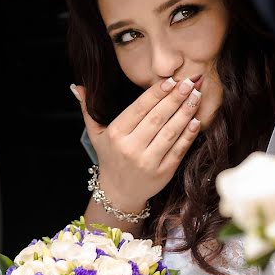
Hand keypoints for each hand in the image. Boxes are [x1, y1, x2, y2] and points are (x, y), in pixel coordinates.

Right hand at [72, 77, 201, 212]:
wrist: (118, 193)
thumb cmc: (110, 158)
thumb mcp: (95, 134)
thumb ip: (87, 109)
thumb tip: (77, 87)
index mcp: (116, 134)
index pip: (139, 109)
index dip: (156, 94)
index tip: (171, 81)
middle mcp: (131, 148)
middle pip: (157, 118)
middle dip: (176, 98)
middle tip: (190, 83)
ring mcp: (148, 161)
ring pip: (170, 132)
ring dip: (185, 113)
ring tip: (196, 96)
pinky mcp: (163, 172)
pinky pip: (179, 150)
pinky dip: (189, 135)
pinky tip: (196, 120)